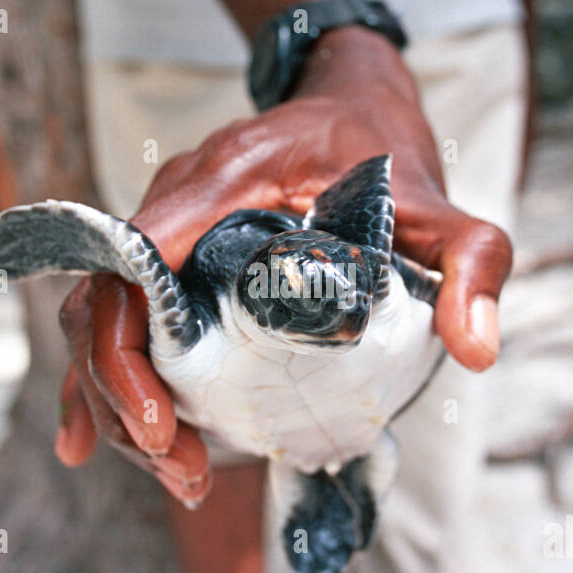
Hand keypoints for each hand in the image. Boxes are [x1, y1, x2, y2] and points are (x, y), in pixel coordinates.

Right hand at [55, 27, 512, 497]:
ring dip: (113, 398)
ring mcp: (163, 226)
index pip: (141, 260)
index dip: (133, 347)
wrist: (350, 102)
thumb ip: (469, 262)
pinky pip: (113, 313)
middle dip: (120, 392)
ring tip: (175, 470)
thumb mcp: (440, 206)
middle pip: (106, 299)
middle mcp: (176, 199)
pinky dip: (102, 377)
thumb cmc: (385, 153)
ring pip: (98, 313)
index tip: (167, 424)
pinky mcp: (166, 253)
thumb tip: (476, 351)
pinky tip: (96, 445)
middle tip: (177, 464)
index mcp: (227, 179)